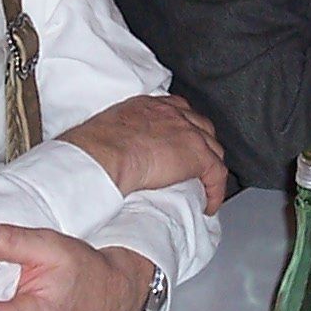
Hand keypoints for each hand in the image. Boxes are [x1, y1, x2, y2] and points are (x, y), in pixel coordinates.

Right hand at [59, 94, 228, 213]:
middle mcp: (172, 113)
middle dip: (201, 144)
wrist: (103, 154)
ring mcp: (188, 133)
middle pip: (200, 127)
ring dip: (210, 168)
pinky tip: (209, 205)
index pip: (177, 111)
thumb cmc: (94, 146)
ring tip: (204, 186)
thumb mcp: (107, 131)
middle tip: (195, 166)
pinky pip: (216, 174)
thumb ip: (118, 137)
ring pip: (212, 150)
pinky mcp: (197, 156)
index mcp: (149, 106)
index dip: (183, 128)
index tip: (180, 142)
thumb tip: (112, 154)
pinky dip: (215, 191)